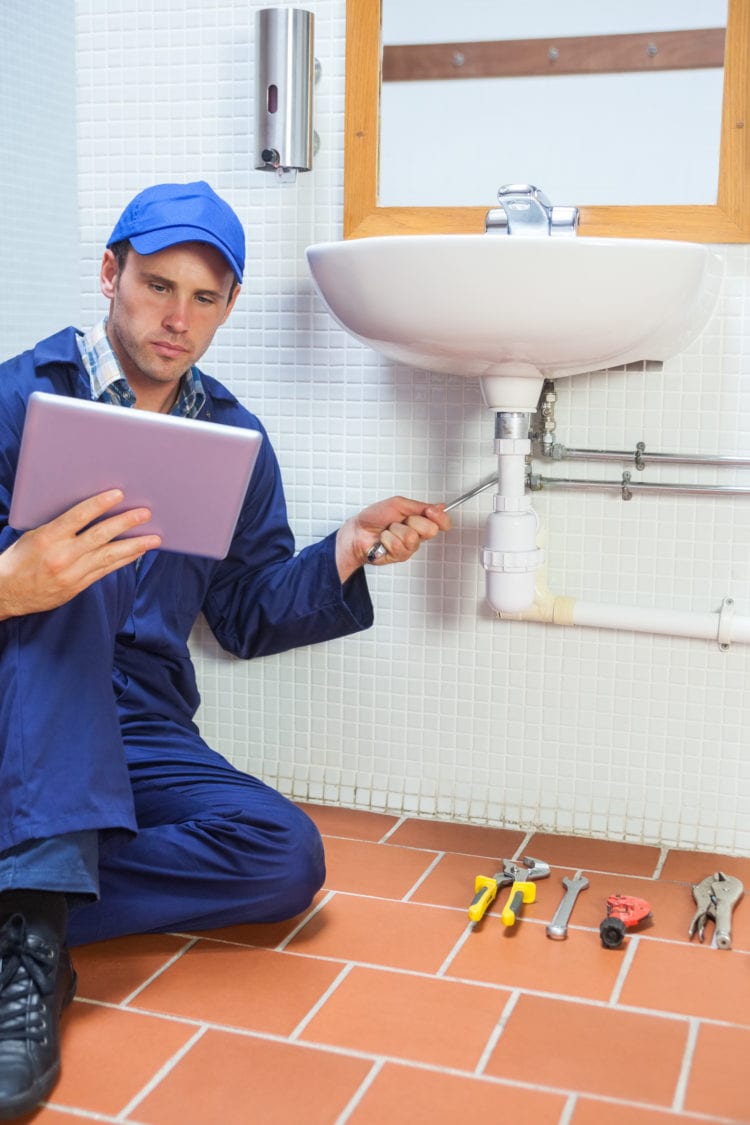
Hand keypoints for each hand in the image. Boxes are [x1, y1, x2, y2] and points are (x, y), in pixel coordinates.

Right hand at [0, 490, 161, 620]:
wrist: (6, 593)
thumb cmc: (19, 558)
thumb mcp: (34, 535)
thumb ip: (61, 525)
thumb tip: (91, 511)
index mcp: (48, 537)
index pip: (78, 516)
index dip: (100, 504)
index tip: (119, 494)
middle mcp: (63, 556)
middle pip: (101, 536)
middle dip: (126, 523)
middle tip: (145, 513)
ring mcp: (72, 573)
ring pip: (110, 556)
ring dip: (135, 546)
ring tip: (154, 538)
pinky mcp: (78, 586)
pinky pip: (106, 570)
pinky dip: (124, 560)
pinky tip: (137, 552)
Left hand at [335, 496, 451, 581]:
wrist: (358, 531)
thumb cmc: (374, 517)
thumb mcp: (398, 504)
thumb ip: (420, 506)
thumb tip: (440, 506)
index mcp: (419, 520)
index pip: (441, 522)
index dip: (440, 517)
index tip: (431, 511)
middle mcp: (417, 534)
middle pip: (431, 530)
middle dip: (412, 521)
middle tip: (399, 521)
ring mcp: (409, 547)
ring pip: (412, 537)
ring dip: (396, 530)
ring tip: (388, 530)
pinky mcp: (400, 556)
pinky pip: (399, 546)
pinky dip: (387, 539)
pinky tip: (383, 540)